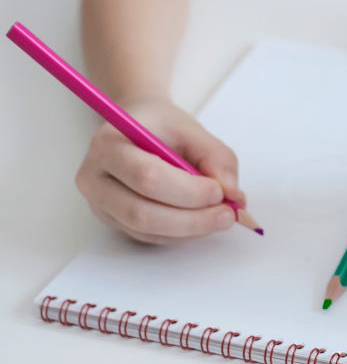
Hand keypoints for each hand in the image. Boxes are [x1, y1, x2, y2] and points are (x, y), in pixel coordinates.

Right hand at [75, 98, 245, 243]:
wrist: (136, 128)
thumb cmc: (162, 127)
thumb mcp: (193, 130)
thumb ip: (217, 158)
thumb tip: (234, 196)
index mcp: (109, 144)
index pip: (147, 177)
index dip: (187, 191)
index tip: (220, 192)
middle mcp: (94, 177)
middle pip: (141, 211)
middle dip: (191, 219)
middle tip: (227, 214)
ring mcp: (99, 203)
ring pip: (144, 229)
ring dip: (189, 230)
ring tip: (220, 218)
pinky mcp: (112, 220)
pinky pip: (147, 236)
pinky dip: (180, 234)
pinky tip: (201, 222)